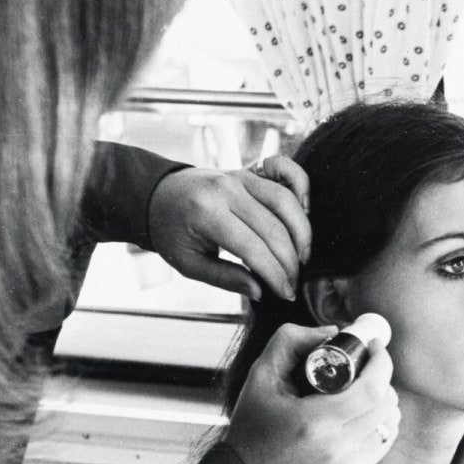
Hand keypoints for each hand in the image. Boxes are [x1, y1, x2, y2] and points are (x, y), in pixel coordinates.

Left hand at [147, 157, 312, 301]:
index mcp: (207, 214)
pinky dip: (301, 187)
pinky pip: (284, 171)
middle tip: (293, 284)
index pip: (254, 248)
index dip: (275, 274)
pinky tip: (305, 211)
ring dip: (302, 232)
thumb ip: (224, 278)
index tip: (286, 293)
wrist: (158, 195)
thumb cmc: (172, 232)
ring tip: (303, 257)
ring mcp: (240, 176)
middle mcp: (227, 190)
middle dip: (290, 262)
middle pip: (274, 228)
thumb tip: (260, 291)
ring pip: (285, 201)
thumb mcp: (188, 263)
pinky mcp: (249, 170)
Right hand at [224, 323, 400, 463]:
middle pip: (386, 403)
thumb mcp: (260, 377)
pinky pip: (385, 440)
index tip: (374, 346)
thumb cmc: (252, 428)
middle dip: (382, 376)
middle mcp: (337, 447)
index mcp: (315, 422)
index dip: (381, 362)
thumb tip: (332, 332)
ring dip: (385, 398)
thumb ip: (290, 342)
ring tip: (365, 388)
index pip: (371, 389)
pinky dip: (382, 421)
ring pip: (390, 422)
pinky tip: (366, 411)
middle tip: (367, 364)